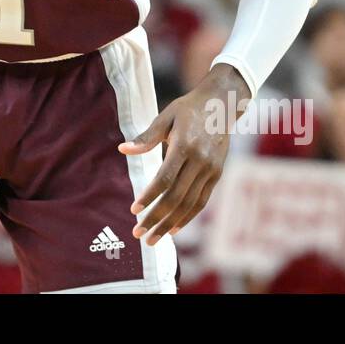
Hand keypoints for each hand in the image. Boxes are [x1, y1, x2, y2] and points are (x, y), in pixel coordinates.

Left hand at [118, 65, 247, 244]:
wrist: (221, 104)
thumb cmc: (187, 109)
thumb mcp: (165, 117)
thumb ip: (146, 138)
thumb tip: (123, 150)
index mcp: (185, 145)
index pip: (165, 178)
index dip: (149, 196)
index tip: (134, 210)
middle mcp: (200, 161)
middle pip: (176, 197)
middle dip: (156, 218)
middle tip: (138, 234)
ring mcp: (211, 170)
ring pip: (189, 204)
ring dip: (170, 224)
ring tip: (152, 238)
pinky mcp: (217, 175)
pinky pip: (201, 201)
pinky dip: (187, 217)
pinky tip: (173, 229)